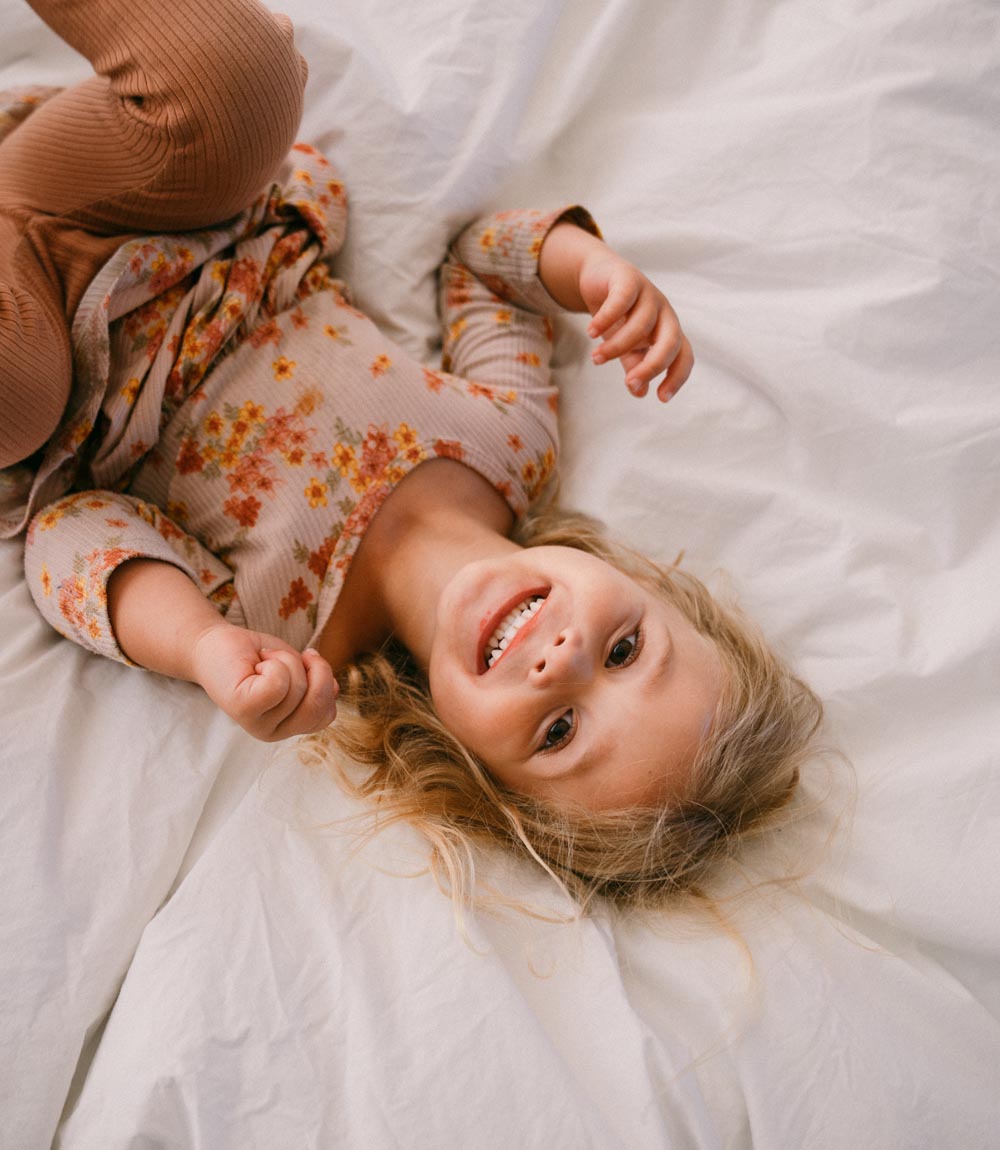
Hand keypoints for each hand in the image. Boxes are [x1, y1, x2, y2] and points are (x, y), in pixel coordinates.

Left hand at [191, 622, 337, 740]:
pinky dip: (275, 662)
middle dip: (316, 670)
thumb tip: (335, 689)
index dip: (325, 681)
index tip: (305, 663)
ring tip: (266, 659)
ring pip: (298, 688)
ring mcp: (258, 724)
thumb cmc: (257, 656)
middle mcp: (273, 733)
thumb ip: (318, 685)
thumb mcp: (299, 670)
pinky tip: (258, 663)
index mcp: (289, 727)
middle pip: (318, 706)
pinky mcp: (243, 709)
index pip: (327, 715)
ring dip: (287, 660)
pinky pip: (278, 683)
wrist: (215, 643)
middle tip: (297, 656)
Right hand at [579, 247, 693, 401]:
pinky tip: (592, 333)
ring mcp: (648, 294)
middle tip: (630, 383)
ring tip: (596, 358)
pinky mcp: (628, 278)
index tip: (661, 398)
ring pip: (641, 325)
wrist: (599, 277)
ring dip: (617, 346)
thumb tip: (639, 393)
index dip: (677, 377)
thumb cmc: (618, 316)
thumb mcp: (626, 346)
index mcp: (668, 331)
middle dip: (652, 366)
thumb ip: (634, 367)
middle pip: (670, 342)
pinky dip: (606, 318)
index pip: (684, 356)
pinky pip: (622, 301)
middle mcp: (664, 313)